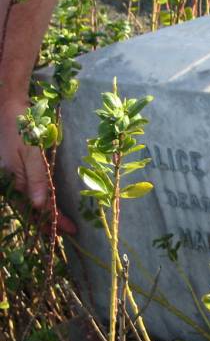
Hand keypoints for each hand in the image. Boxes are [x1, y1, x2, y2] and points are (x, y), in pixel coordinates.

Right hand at [0, 99, 75, 233]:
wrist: (6, 106)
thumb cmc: (21, 127)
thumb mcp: (32, 152)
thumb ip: (37, 178)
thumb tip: (39, 205)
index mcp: (12, 181)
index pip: (36, 209)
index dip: (54, 221)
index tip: (71, 230)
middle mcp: (8, 183)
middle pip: (30, 210)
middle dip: (47, 223)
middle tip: (66, 234)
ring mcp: (10, 176)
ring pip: (27, 202)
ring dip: (42, 215)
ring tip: (57, 226)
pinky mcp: (13, 170)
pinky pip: (25, 191)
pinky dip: (37, 200)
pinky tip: (45, 205)